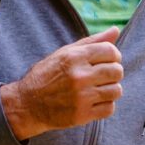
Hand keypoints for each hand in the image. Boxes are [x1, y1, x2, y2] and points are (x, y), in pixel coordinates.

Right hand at [0, 26, 122, 139]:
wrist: (28, 104)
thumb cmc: (47, 75)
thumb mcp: (65, 53)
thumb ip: (91, 41)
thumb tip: (115, 29)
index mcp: (74, 57)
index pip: (111, 51)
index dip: (114, 56)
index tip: (108, 61)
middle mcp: (79, 76)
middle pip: (117, 71)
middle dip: (114, 73)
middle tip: (103, 77)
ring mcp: (81, 97)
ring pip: (116, 90)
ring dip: (111, 90)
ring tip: (98, 89)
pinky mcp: (82, 115)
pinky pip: (110, 108)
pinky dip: (105, 105)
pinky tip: (94, 102)